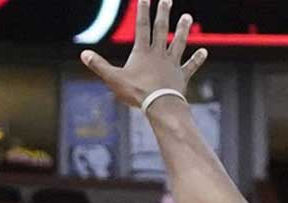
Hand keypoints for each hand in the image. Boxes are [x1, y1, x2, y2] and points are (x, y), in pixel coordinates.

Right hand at [80, 0, 207, 107]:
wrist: (161, 105)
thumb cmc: (137, 93)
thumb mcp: (114, 79)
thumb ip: (99, 66)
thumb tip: (84, 54)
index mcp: (142, 52)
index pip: (142, 27)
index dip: (143, 12)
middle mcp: (159, 54)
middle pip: (162, 30)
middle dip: (163, 13)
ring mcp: (172, 64)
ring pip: (179, 43)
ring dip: (183, 30)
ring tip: (187, 17)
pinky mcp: (181, 76)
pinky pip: (190, 66)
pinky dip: (197, 59)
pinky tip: (204, 52)